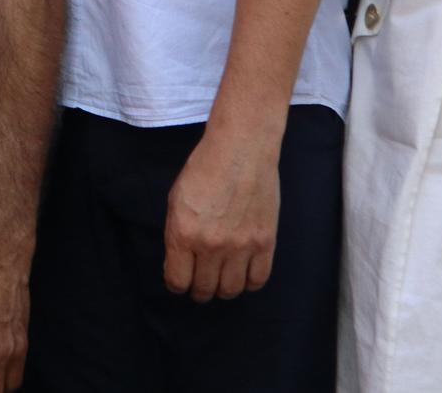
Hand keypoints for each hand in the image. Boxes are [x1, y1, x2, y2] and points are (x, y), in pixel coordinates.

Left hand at [163, 128, 279, 301]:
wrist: (241, 151)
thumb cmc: (203, 170)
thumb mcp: (176, 201)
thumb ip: (177, 235)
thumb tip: (179, 263)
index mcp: (183, 234)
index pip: (178, 280)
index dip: (176, 284)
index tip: (179, 281)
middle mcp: (211, 245)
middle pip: (205, 288)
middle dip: (199, 290)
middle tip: (199, 285)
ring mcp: (241, 246)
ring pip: (231, 290)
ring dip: (223, 290)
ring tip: (220, 281)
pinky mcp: (265, 243)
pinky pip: (258, 279)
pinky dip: (249, 283)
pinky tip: (242, 274)